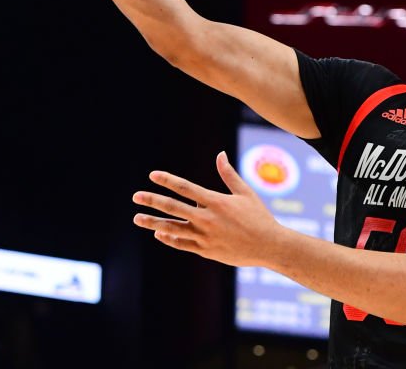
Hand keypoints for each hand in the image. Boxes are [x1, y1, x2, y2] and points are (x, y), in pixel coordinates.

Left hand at [132, 151, 283, 266]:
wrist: (269, 246)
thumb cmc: (259, 217)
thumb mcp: (245, 193)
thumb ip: (229, 174)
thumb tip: (220, 154)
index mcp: (216, 202)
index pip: (186, 188)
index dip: (167, 180)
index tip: (152, 175)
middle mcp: (207, 219)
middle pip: (173, 208)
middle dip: (152, 201)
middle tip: (136, 196)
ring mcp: (205, 237)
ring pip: (173, 229)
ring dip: (153, 223)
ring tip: (137, 218)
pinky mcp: (206, 251)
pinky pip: (182, 244)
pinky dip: (169, 238)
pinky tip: (159, 233)